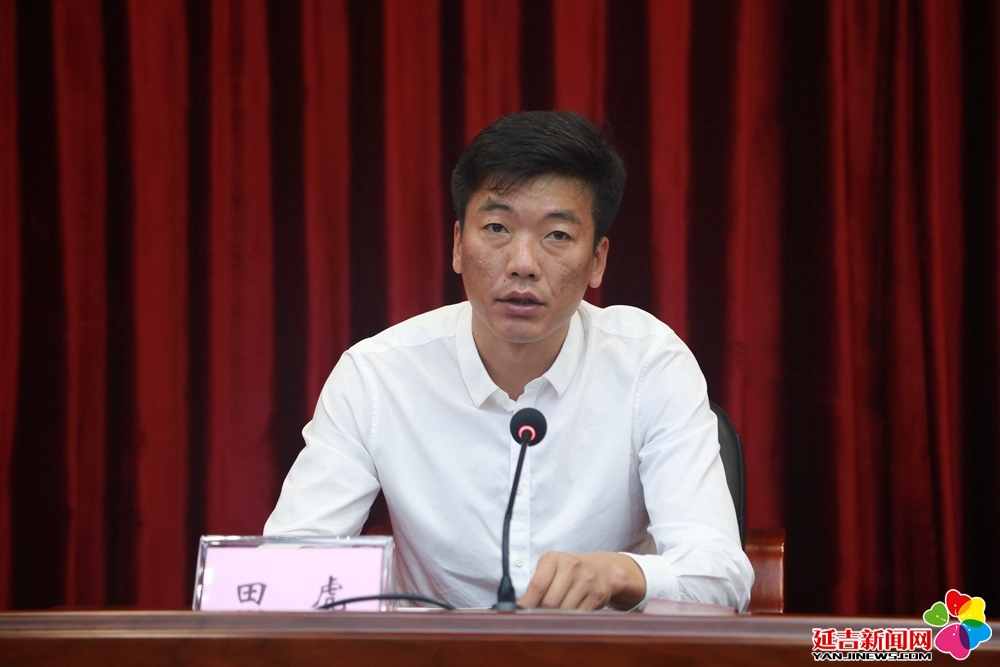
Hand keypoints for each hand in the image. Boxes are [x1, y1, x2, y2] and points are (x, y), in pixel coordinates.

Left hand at [517, 551, 645, 609]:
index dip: (527, 604)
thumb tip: (520, 608)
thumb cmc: (569, 572)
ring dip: (557, 618)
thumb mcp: (550, 570)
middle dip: (542, 613)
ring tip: (555, 616)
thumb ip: (536, 586)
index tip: (520, 615)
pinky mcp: (597, 594)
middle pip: (550, 602)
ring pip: (564, 611)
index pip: (537, 585)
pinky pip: (579, 615)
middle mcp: (571, 566)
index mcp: (553, 559)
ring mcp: (586, 580)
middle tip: (538, 619)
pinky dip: (571, 620)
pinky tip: (570, 615)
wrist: (602, 570)